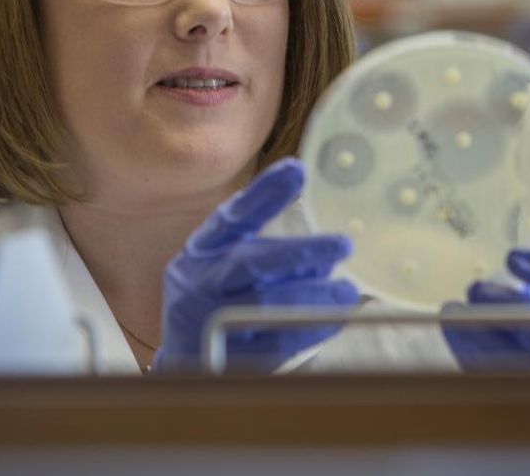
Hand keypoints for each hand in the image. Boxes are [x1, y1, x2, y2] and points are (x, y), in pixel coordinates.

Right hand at [153, 158, 359, 372]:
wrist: (184, 360)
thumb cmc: (217, 301)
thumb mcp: (230, 265)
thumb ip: (268, 253)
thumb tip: (325, 254)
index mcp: (202, 250)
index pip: (234, 217)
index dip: (264, 193)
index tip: (298, 170)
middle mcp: (198, 280)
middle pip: (249, 263)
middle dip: (299, 252)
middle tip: (342, 245)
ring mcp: (205, 320)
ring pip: (262, 306)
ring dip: (311, 297)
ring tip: (345, 291)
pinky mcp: (222, 356)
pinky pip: (270, 344)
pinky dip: (305, 330)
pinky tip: (331, 320)